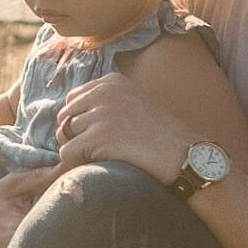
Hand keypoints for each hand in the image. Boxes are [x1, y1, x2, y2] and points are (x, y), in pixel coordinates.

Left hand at [55, 73, 192, 182]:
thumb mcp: (134, 105)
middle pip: (64, 116)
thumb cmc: (162, 138)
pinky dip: (76, 164)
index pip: (72, 99)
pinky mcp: (98, 136)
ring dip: (78, 150)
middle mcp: (104, 92)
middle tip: (99, 151)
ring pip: (63, 135)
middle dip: (74, 136)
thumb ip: (105, 105)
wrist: (185, 156)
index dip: (80, 121)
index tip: (98, 136)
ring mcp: (101, 113)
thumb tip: (64, 123)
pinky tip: (99, 165)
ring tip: (104, 157)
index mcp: (112, 82)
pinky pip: (67, 152)